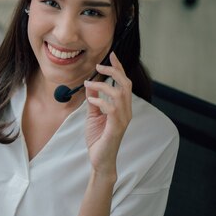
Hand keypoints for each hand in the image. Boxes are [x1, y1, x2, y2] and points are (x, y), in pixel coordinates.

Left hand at [83, 52, 132, 176]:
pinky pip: (111, 109)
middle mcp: (126, 111)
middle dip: (114, 71)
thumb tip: (90, 84)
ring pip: (120, 94)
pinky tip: (91, 102)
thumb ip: (94, 100)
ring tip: (89, 84)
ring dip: (103, 86)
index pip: (124, 82)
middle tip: (99, 65)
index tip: (112, 55)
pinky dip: (100, 102)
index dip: (119, 68)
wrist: (99, 160)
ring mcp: (122, 119)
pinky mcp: (116, 128)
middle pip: (126, 84)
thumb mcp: (93, 115)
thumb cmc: (98, 138)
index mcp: (122, 106)